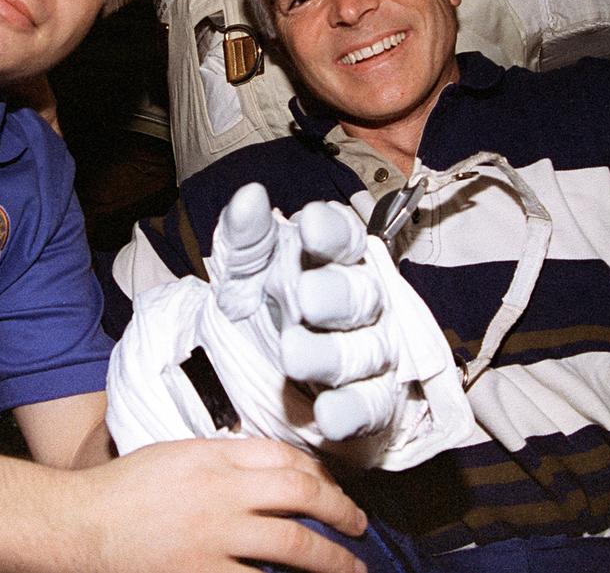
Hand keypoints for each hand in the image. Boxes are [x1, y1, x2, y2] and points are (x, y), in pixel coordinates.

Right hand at [72, 438, 366, 572]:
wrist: (78, 524)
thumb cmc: (121, 489)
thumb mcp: (174, 455)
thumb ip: (221, 458)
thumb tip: (270, 470)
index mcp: (212, 457)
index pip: (283, 457)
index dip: (319, 475)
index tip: (333, 490)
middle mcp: (220, 493)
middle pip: (299, 495)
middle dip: (339, 512)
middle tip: (357, 526)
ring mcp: (214, 537)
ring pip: (292, 545)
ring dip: (330, 559)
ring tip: (350, 568)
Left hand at [208, 185, 395, 440]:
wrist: (238, 377)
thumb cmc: (257, 309)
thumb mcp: (240, 272)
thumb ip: (246, 236)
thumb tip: (249, 196)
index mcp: (333, 261)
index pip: (346, 239)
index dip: (332, 233)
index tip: (310, 227)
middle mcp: (361, 303)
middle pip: (363, 296)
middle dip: (337, 296)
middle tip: (305, 298)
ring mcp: (370, 354)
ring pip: (366, 352)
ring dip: (332, 355)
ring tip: (293, 355)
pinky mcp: (371, 405)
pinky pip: (370, 407)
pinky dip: (351, 411)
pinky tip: (327, 413)